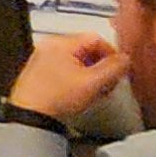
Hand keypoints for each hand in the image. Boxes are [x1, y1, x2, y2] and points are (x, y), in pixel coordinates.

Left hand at [5, 32, 128, 121]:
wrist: (30, 117)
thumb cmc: (54, 99)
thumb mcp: (93, 83)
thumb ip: (114, 68)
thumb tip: (124, 60)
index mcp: (60, 43)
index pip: (96, 39)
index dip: (112, 54)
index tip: (119, 69)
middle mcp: (49, 47)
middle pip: (87, 49)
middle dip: (101, 66)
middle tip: (107, 82)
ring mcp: (42, 60)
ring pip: (77, 60)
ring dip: (91, 74)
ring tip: (94, 90)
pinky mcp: (39, 73)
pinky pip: (66, 69)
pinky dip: (77, 78)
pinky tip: (80, 93)